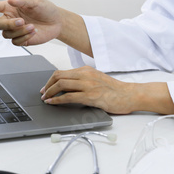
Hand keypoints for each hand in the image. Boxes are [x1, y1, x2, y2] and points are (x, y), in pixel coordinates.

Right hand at [0, 0, 61, 46]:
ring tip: (33, 27)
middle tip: (22, 22)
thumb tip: (10, 1)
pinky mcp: (22, 39)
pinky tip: (34, 32)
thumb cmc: (46, 8)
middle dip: (8, 24)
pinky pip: (16, 42)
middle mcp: (10, 19)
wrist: (57, 21)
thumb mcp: (36, 1)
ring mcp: (15, 30)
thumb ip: (23, 1)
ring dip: (19, 31)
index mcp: (10, 8)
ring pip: (7, 35)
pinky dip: (24, 37)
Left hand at [41, 66, 173, 114]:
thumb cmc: (116, 91)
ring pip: (61, 84)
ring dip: (50, 92)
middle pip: (59, 76)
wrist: (130, 95)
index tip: (46, 87)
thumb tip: (70, 89)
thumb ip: (84, 82)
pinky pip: (69, 96)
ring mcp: (88, 85)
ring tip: (46, 99)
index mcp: (87, 70)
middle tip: (43, 93)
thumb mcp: (98, 80)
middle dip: (47, 85)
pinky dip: (57, 100)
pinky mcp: (90, 96)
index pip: (63, 72)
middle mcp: (86, 75)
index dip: (51, 80)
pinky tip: (53, 103)